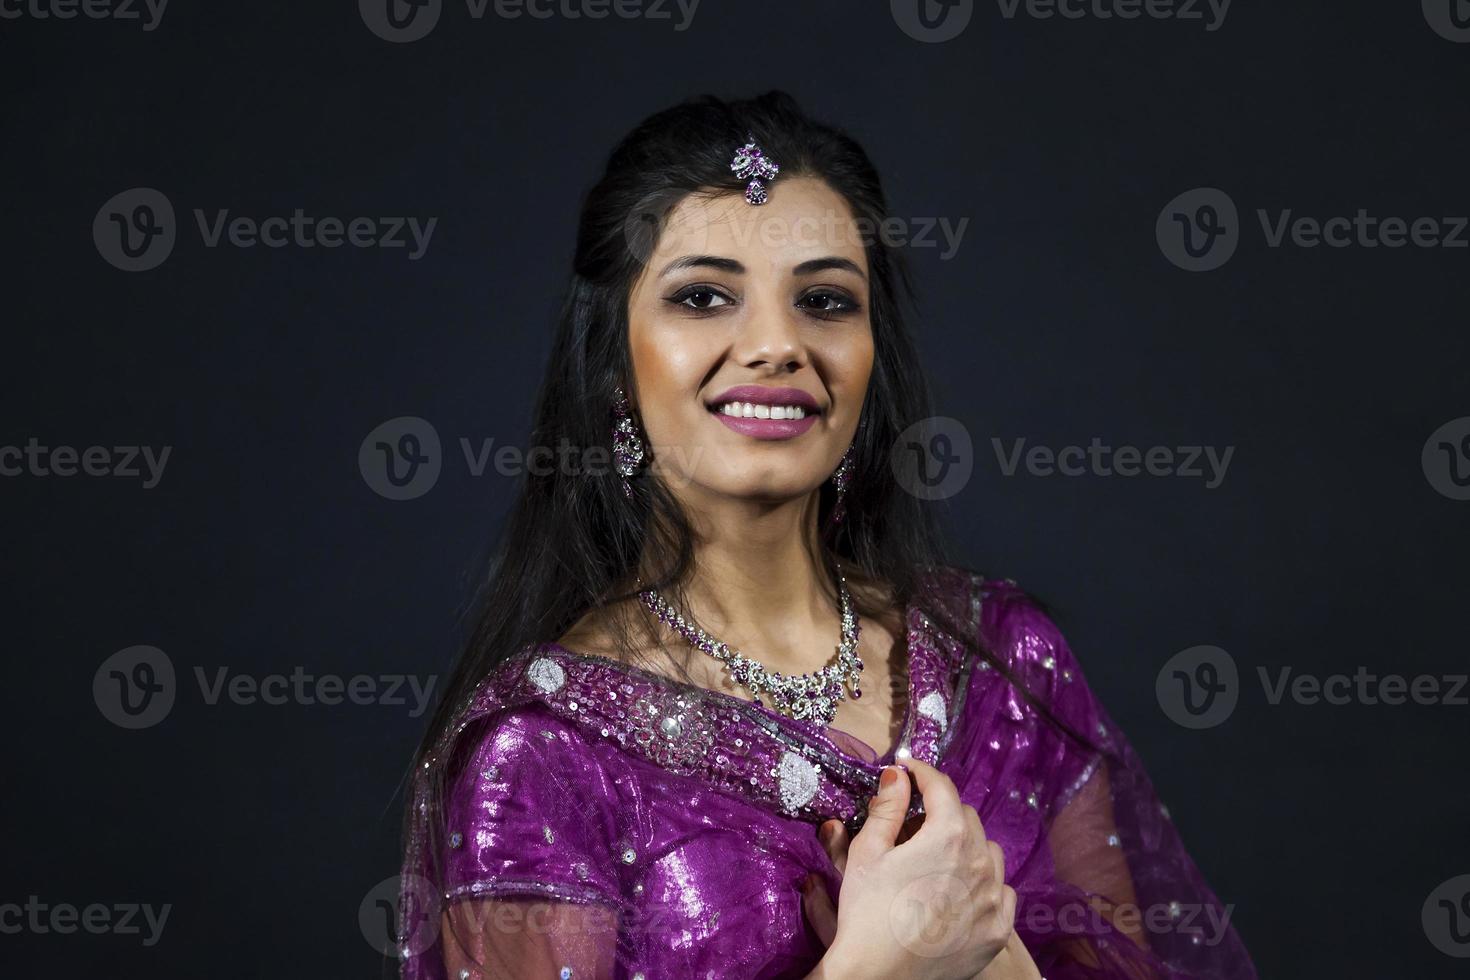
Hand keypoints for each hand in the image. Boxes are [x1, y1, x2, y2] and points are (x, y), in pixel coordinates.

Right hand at [802, 760, 1015, 979]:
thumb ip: (887, 807)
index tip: (908, 771)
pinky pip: (1002, 893)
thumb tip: (899, 775)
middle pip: (967, 817)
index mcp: (948, 836)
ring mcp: (993, 898)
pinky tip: (960, 894)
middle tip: (914, 824)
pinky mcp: (999, 930)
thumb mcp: (867, 852)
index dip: (922, 773)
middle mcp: (980, 862)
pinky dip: (984, 886)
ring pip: (989, 853)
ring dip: (967, 848)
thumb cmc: (867, 913)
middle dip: (941, 813)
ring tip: (939, 861)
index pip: (942, 787)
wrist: (879, 977)